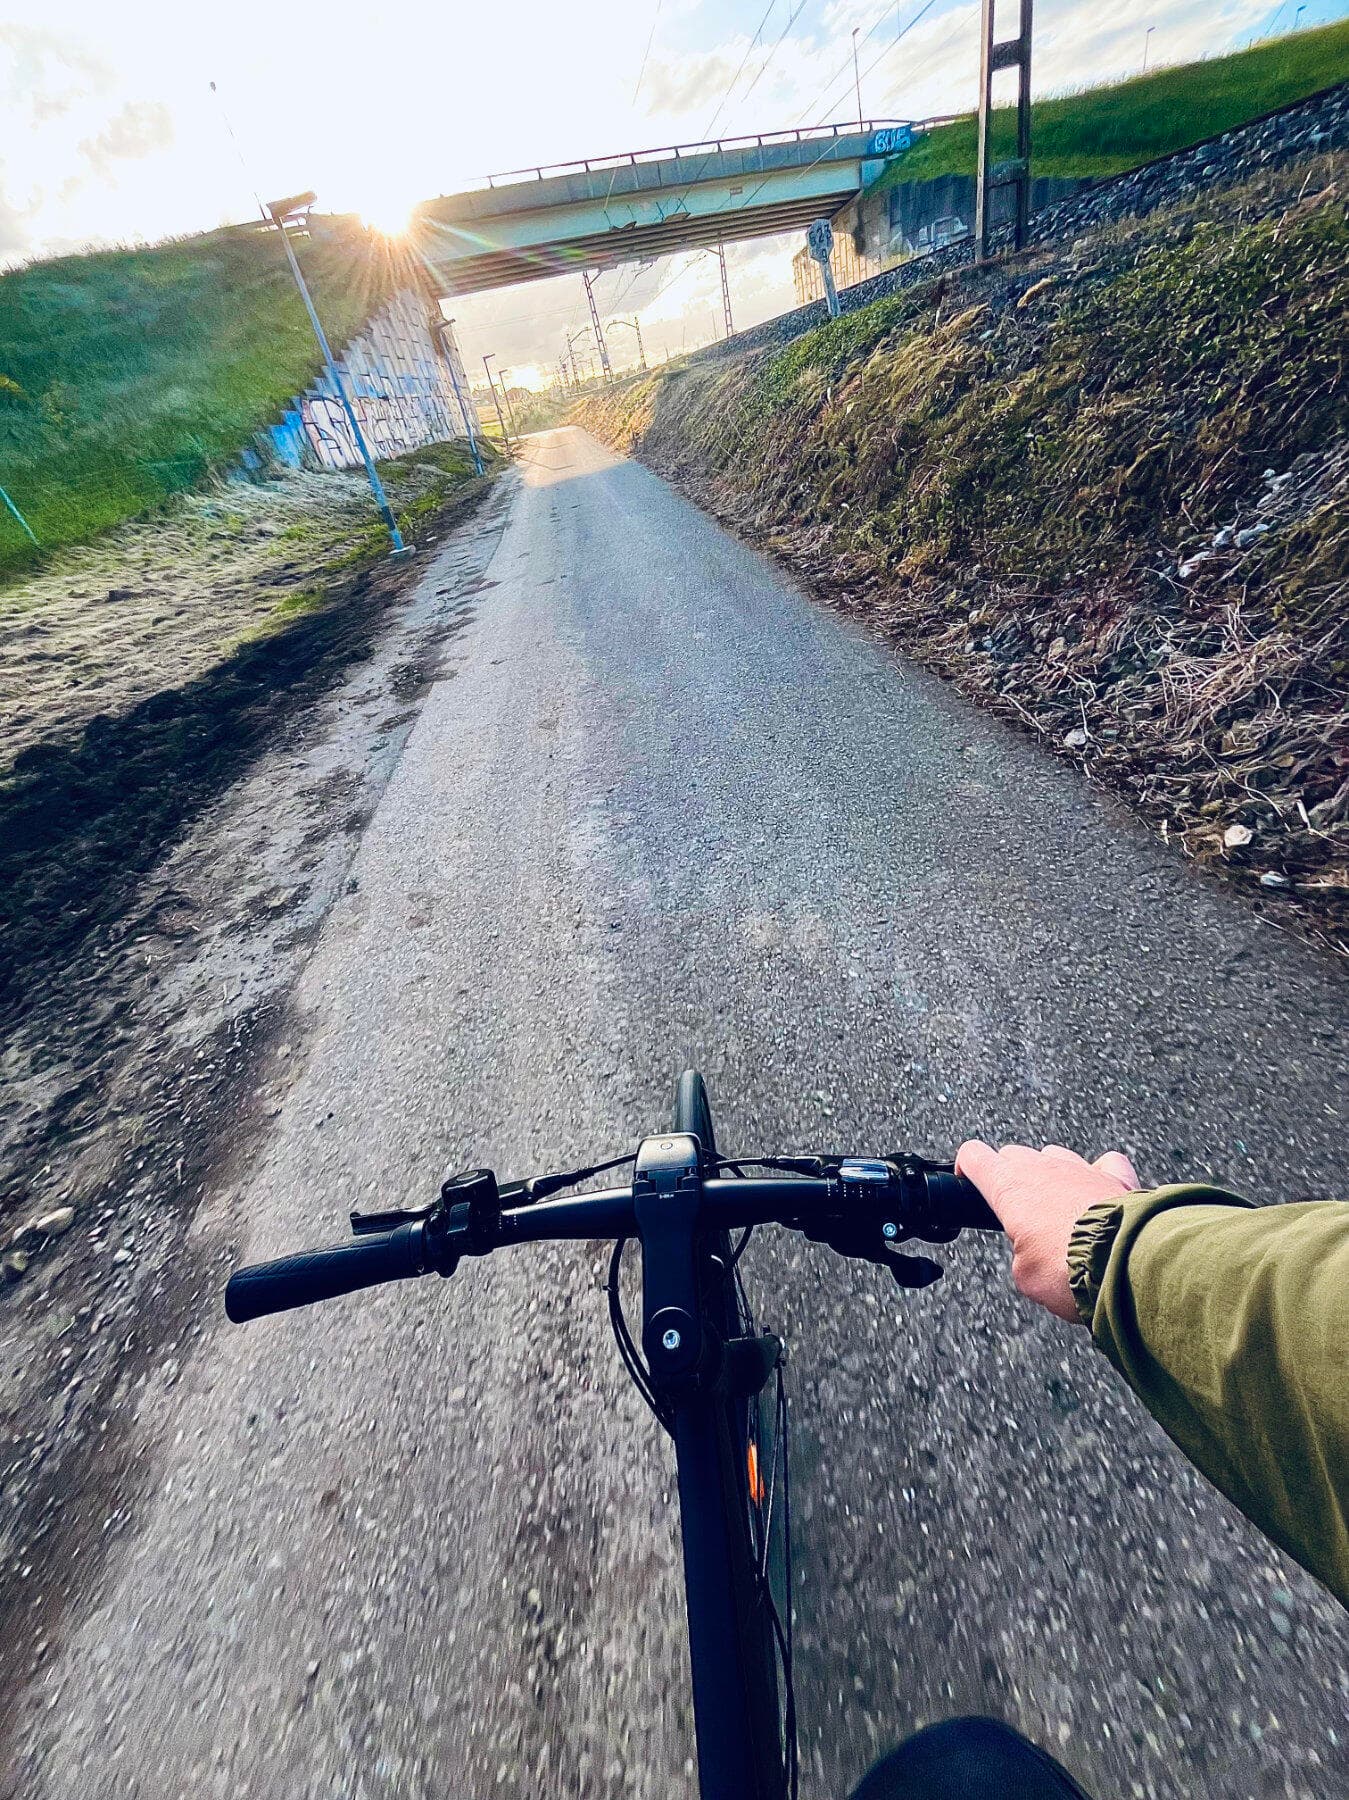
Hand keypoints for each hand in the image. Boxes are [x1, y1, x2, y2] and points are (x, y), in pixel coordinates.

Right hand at [955, 1140, 1139, 1321]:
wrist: (1127, 1262)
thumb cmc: (1069, 1268)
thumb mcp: (1026, 1277)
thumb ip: (1023, 1256)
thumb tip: (1036, 1254)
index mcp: (1009, 1186)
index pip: (974, 1156)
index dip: (967, 1168)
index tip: (968, 1182)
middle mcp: (1042, 1167)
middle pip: (1015, 1155)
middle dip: (1011, 1176)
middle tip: (1017, 1211)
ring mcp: (1081, 1167)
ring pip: (1056, 1155)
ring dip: (1052, 1175)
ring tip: (1059, 1207)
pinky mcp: (1116, 1176)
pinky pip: (1104, 1164)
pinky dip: (1099, 1174)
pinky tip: (1101, 1192)